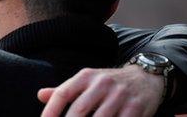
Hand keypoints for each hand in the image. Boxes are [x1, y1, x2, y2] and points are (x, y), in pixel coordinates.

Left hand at [38, 65, 162, 116]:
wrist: (145, 77)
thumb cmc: (107, 83)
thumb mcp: (86, 81)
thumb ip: (65, 90)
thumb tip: (40, 95)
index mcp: (86, 76)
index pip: (63, 93)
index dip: (50, 111)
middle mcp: (102, 83)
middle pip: (79, 109)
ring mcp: (120, 95)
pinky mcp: (136, 107)